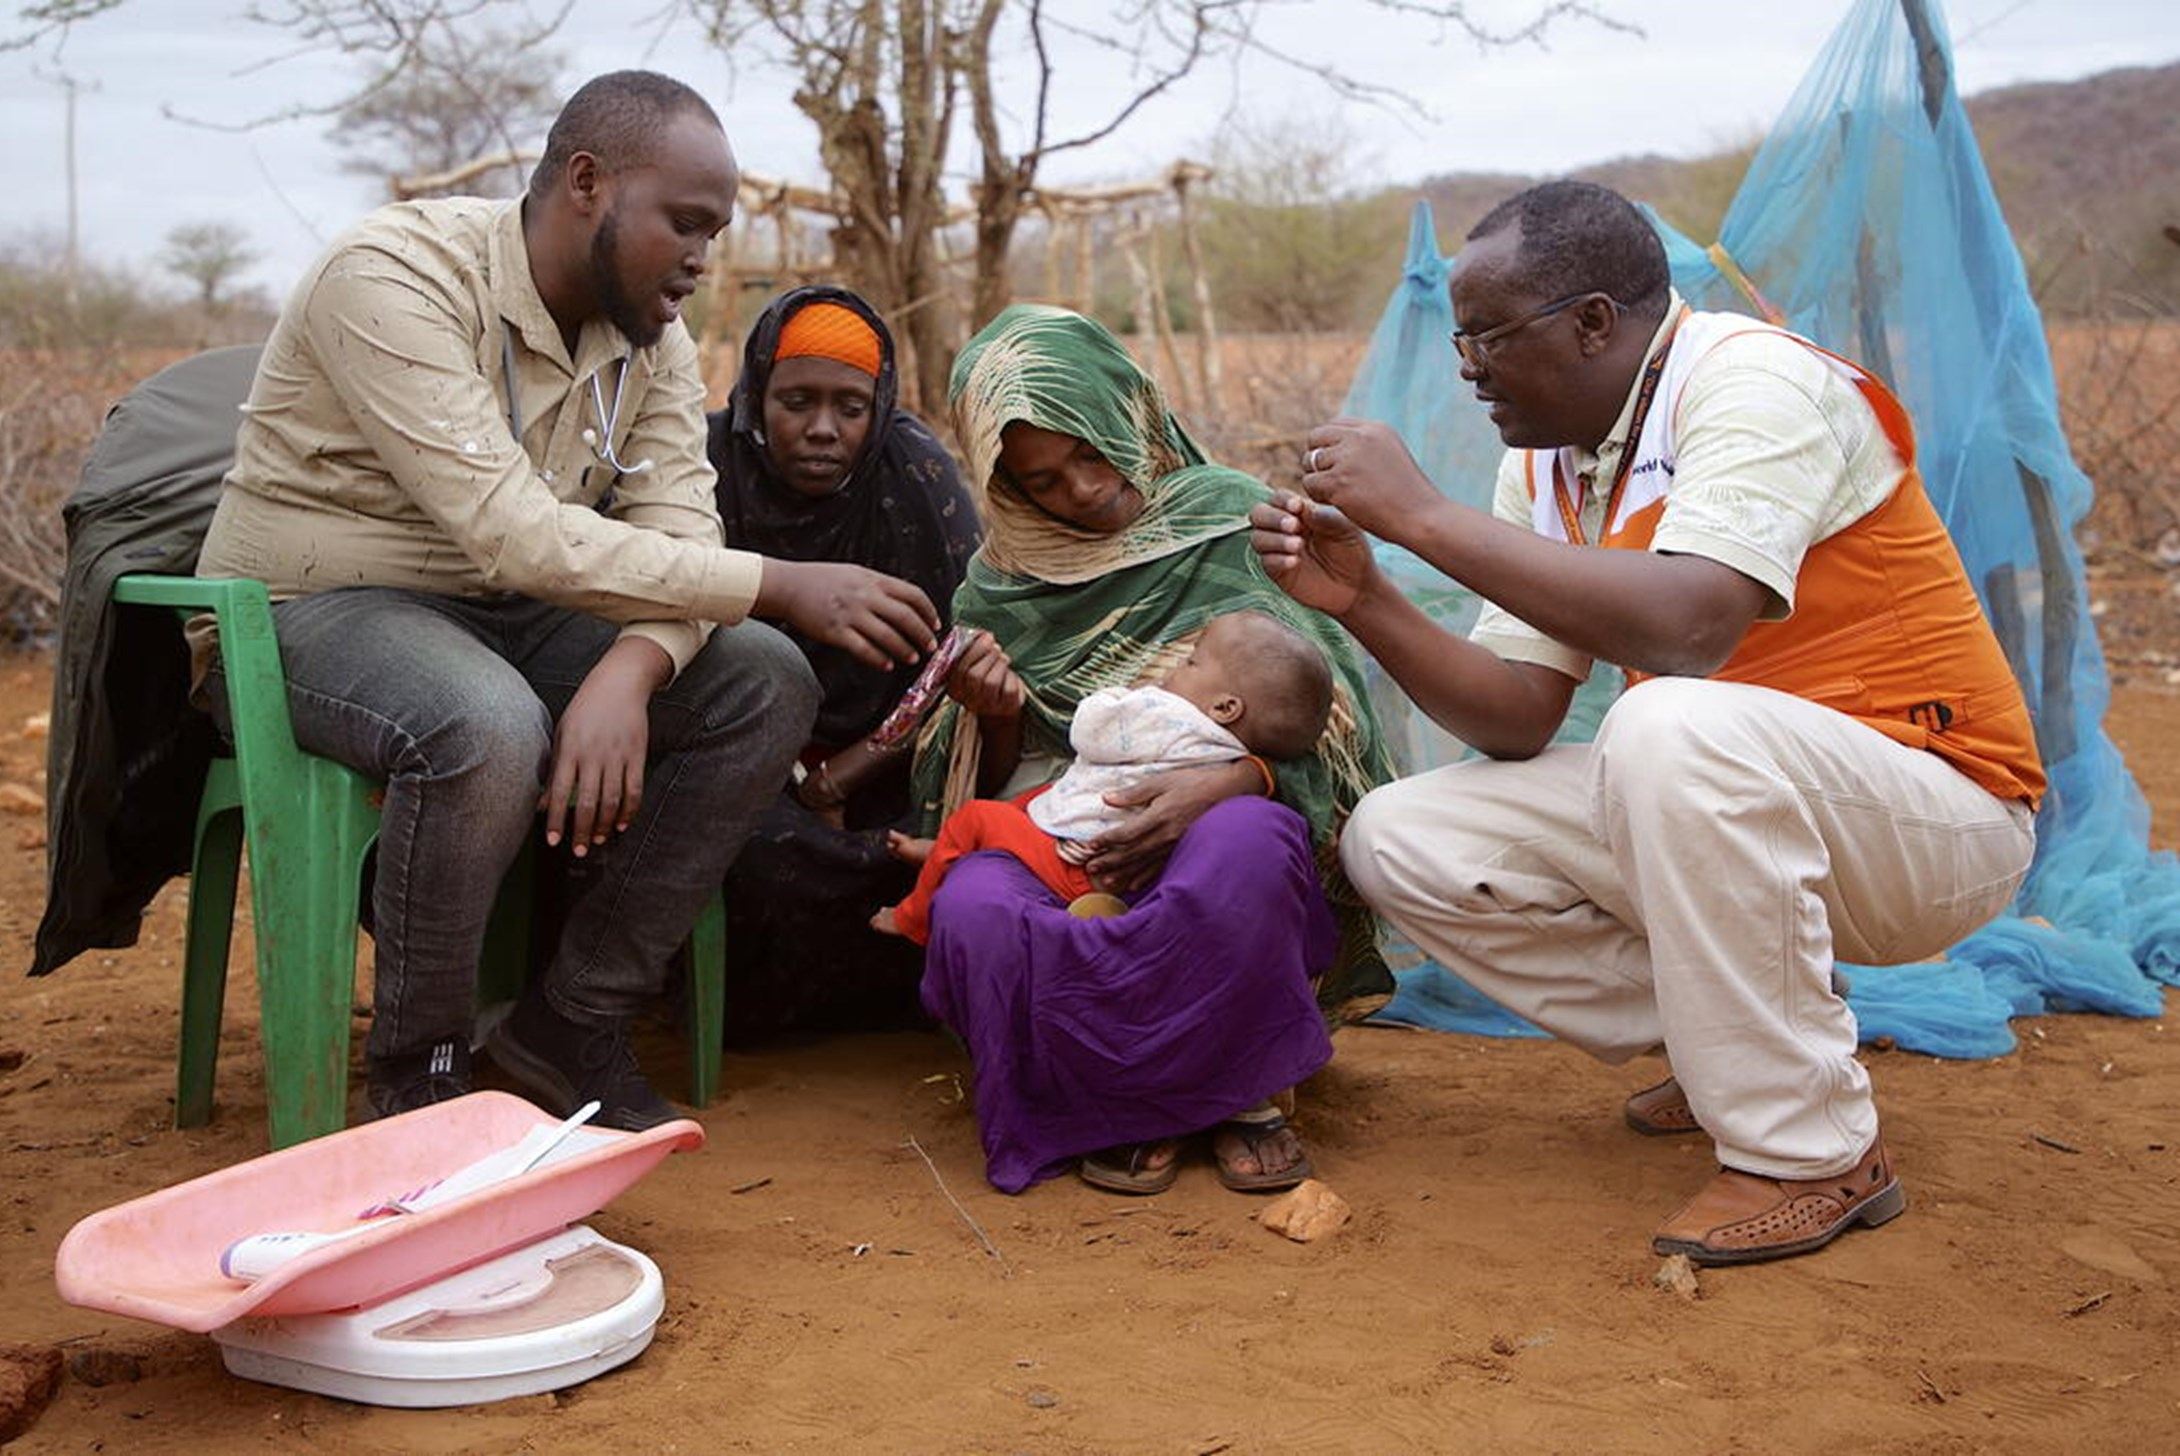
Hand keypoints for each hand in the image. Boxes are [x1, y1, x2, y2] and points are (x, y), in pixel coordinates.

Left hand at [544, 638, 670, 854]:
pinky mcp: (637, 755)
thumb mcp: (562, 734)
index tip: (553, 841)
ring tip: (596, 841)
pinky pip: (634, 790)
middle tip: (577, 851)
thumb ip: (554, 770)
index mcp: (571, 749)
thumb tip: (542, 804)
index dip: (556, 820)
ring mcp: (617, 756)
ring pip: (611, 800)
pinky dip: (629, 811)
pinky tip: (621, 825)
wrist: (619, 683)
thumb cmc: (585, 709)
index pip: (560, 792)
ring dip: (603, 825)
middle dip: (580, 830)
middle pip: (586, 802)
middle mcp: (594, 755)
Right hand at [755, 559, 939, 668]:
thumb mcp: (856, 573)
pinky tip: (887, 665)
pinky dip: (878, 659)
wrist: (788, 585)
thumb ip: (879, 586)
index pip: (912, 594)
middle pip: (905, 617)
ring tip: (912, 658)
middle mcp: (864, 595)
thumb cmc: (822, 579)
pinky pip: (863, 649)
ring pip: (887, 635)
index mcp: (873, 579)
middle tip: (930, 647)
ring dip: (904, 649)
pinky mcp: (835, 632)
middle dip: (922, 634)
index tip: (936, 624)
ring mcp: (850, 614)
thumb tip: (905, 602)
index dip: (929, 611)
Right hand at [946, 629, 1025, 719]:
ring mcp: (987, 706)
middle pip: (974, 675)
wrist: (1002, 698)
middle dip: (988, 655)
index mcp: (954, 687)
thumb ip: (971, 648)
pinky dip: (1012, 677)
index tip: (985, 636)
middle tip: (996, 648)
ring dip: (1000, 664)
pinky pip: (1009, 689)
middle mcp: (968, 701)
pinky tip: (1009, 674)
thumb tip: (980, 633)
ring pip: (991, 682)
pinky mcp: (1006, 707)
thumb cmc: (986, 674)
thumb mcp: (974, 662)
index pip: (959, 669)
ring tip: (1003, 658)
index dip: (974, 650)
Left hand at [1080, 759, 1258, 892]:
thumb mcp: (1163, 780)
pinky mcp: (1183, 850)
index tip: (1090, 846)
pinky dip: (1146, 877)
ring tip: (1106, 882)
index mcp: (1159, 816)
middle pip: (1131, 853)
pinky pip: (1161, 868)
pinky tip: (1134, 885)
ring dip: (1123, 873)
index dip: (1106, 841)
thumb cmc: (1196, 782)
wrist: (1230, 792)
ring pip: (1144, 864)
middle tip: (1090, 869)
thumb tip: (1107, 798)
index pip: (1125, 834)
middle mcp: (1165, 836)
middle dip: (1109, 862)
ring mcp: (1175, 846)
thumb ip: (1134, 792)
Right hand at [1250, 490, 1381, 617]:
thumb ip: (1322, 516)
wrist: (1357, 586)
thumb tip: (1300, 506)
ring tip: (1297, 545)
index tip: (1297, 506)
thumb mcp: (1344, 529)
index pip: (1278, 498)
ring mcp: (1278, 550)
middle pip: (1258, 514)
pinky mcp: (1278, 572)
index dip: (1283, 500)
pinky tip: (1295, 561)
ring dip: (1275, 539)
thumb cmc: (1353, 551)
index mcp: (1299, 513)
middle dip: (1272, 517)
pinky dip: (1278, 559)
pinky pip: (1267, 562)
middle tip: (1293, 525)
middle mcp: (1283, 529)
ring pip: (1258, 538)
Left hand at [1300, 417, 1440, 541]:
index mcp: (1375, 429)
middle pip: (1316, 438)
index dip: (1328, 445)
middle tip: (1328, 479)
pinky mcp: (1338, 483)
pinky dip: (1318, 496)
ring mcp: (1348, 459)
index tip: (1334, 465)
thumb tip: (1329, 448)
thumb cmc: (1407, 495)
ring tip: (1336, 494)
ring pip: (1310, 462)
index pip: (1334, 425)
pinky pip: (1310, 484)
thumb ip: (1364, 447)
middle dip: (1316, 458)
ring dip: (1317, 479)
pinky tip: (1336, 504)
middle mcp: (1360, 438)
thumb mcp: (1390, 456)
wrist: (1422, 517)